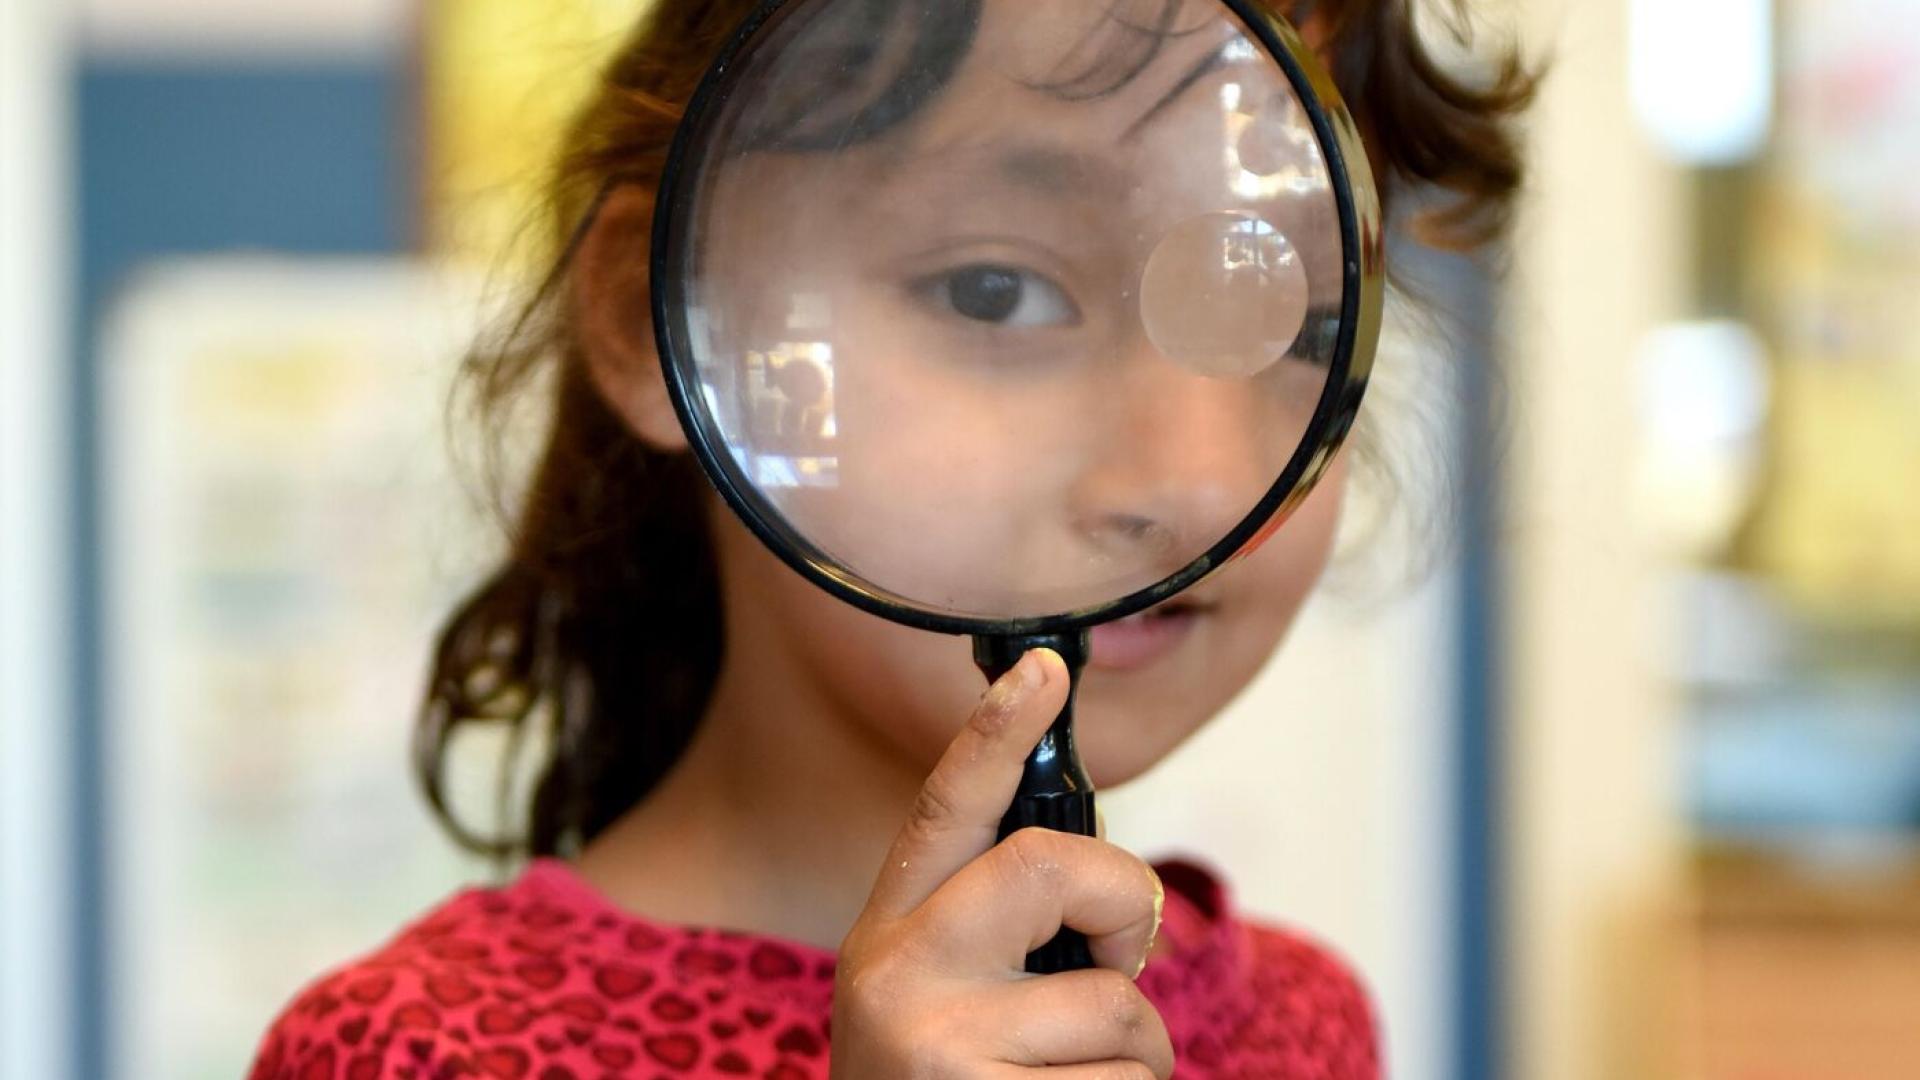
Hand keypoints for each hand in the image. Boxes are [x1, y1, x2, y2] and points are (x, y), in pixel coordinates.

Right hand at [830, 649, 1171, 1078]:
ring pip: (1118, 1010)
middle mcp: (895, 977)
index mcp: (890, 935)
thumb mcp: (945, 1006)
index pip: (944, 809)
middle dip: (1121, 903)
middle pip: (1048, 866)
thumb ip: (1000, 939)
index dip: (995, 731)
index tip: (1044, 666)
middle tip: (1120, 962)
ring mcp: (935, 1048)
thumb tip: (1105, 895)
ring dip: (1136, 1062)